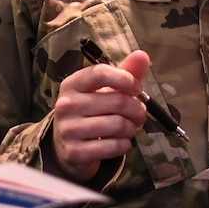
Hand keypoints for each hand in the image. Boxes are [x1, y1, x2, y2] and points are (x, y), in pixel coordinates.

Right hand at [51, 49, 149, 182]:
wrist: (66, 145)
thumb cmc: (90, 111)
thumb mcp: (104, 89)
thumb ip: (124, 73)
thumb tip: (142, 55)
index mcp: (72, 84)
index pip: (101, 73)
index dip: (126, 80)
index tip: (137, 89)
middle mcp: (66, 105)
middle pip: (117, 102)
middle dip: (137, 109)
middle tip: (139, 114)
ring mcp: (68, 130)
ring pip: (118, 125)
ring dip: (131, 128)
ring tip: (128, 128)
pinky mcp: (75, 152)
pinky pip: (113, 146)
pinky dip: (124, 145)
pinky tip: (119, 142)